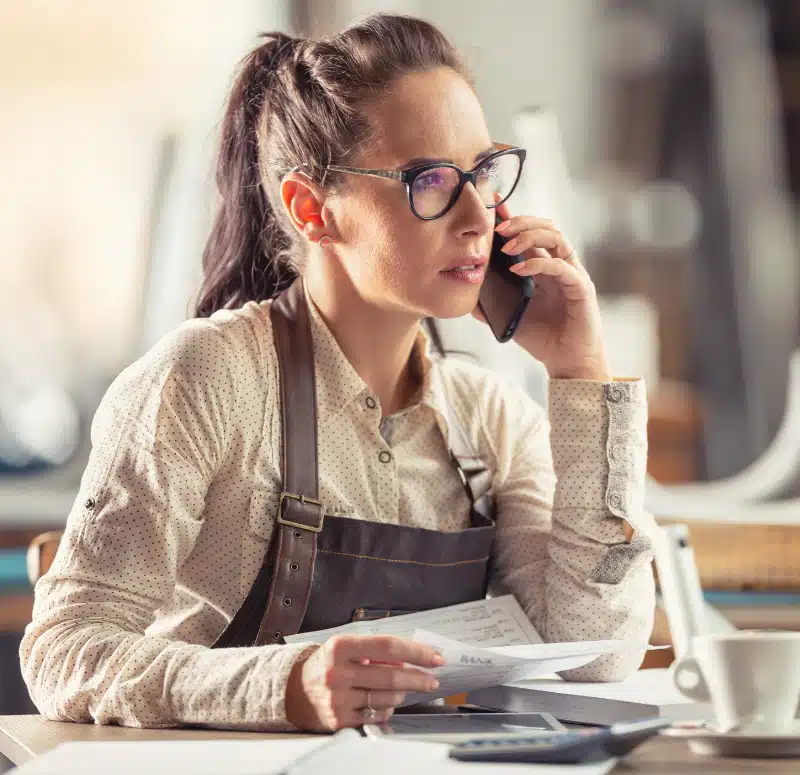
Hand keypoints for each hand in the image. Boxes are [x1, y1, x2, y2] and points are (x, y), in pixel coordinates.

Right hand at [284, 634, 443, 730]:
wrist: (294, 690)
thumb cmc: (327, 664)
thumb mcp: (347, 648)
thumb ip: (376, 651)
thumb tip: (409, 660)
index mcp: (340, 647)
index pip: (387, 646)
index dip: (416, 652)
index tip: (435, 657)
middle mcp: (337, 672)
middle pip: (391, 675)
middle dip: (418, 678)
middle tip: (433, 680)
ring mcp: (338, 698)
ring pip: (387, 698)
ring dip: (402, 694)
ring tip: (402, 689)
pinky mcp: (339, 720)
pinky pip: (376, 716)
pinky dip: (387, 709)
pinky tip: (385, 703)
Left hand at [475, 202, 610, 381]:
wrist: (566, 363)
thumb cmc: (542, 339)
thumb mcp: (509, 317)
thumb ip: (490, 305)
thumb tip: (465, 295)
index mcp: (544, 267)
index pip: (530, 233)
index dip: (513, 217)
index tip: (492, 205)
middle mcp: (560, 265)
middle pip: (546, 227)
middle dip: (520, 222)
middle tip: (497, 228)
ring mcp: (572, 274)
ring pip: (556, 237)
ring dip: (529, 236)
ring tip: (507, 246)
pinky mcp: (581, 288)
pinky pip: (561, 266)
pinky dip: (538, 263)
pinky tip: (519, 268)